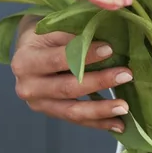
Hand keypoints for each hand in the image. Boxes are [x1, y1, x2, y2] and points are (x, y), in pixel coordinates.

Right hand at [11, 18, 131, 131]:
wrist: (29, 51)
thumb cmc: (45, 36)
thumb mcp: (53, 28)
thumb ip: (74, 36)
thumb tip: (107, 41)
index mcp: (25, 61)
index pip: (57, 59)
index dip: (84, 55)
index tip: (110, 49)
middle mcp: (28, 87)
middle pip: (67, 88)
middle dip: (99, 82)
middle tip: (126, 75)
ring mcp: (39, 104)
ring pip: (72, 111)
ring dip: (101, 110)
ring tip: (125, 107)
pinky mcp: (51, 113)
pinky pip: (77, 120)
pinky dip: (99, 123)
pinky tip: (119, 124)